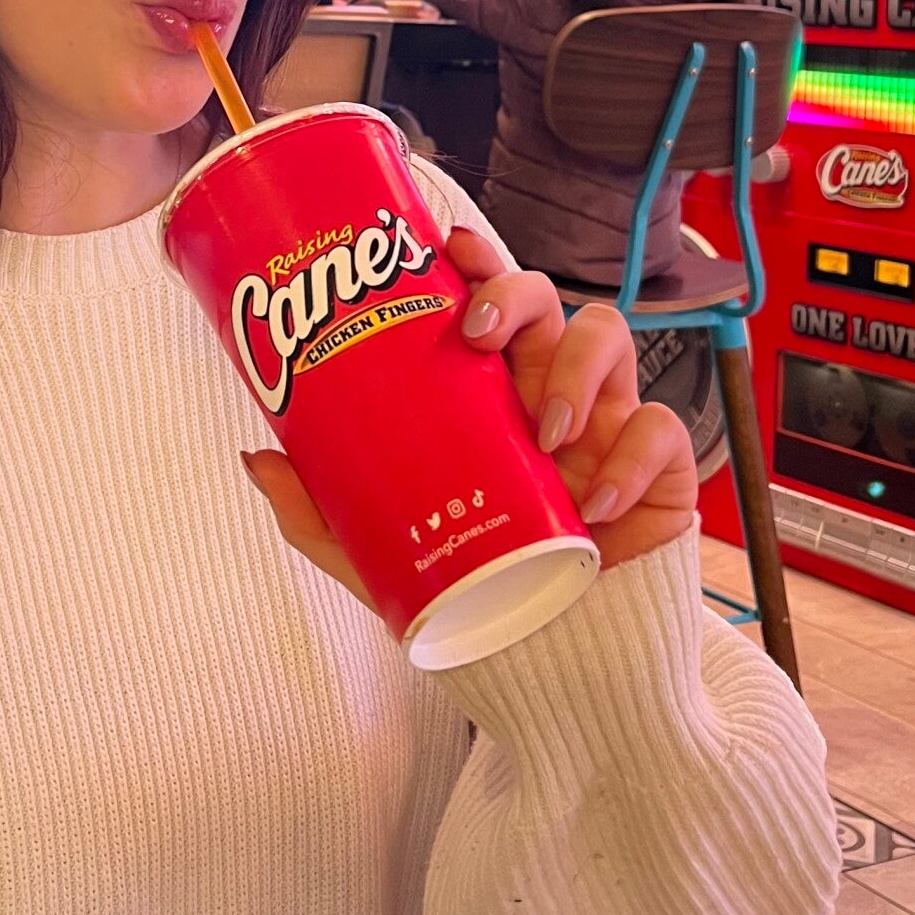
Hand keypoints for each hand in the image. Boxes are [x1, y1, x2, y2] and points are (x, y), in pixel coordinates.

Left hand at [242, 227, 697, 610]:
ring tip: (544, 430)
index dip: (477, 263)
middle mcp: (549, 391)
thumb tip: (254, 456)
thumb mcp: (382, 553)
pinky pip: (660, 431)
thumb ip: (320, 512)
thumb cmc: (473, 592)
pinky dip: (631, 458)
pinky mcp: (659, 469)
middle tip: (478, 333)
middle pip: (548, 300)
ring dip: (575, 369)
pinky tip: (598, 502)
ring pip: (610, 337)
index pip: (490, 303)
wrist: (554, 667)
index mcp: (492, 394)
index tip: (446, 247)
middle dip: (515, 294)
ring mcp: (607, 424)